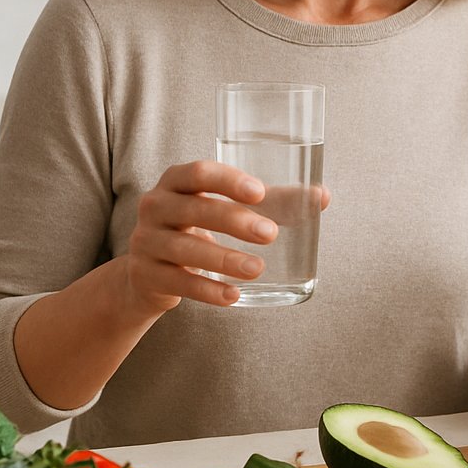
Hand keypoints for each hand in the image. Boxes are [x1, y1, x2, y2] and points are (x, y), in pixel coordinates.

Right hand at [122, 161, 329, 314]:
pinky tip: (233, 295)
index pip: (199, 172)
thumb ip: (272, 201)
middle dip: (235, 221)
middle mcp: (156, 206)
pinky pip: (179, 282)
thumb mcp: (224, 208)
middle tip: (270, 234)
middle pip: (195, 209)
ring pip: (187, 248)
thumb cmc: (197, 228)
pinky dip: (208, 290)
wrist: (147, 271)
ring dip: (225, 259)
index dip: (228, 181)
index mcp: (176, 181)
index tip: (259, 192)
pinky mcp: (146, 275)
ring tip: (257, 268)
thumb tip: (321, 197)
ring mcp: (146, 241)